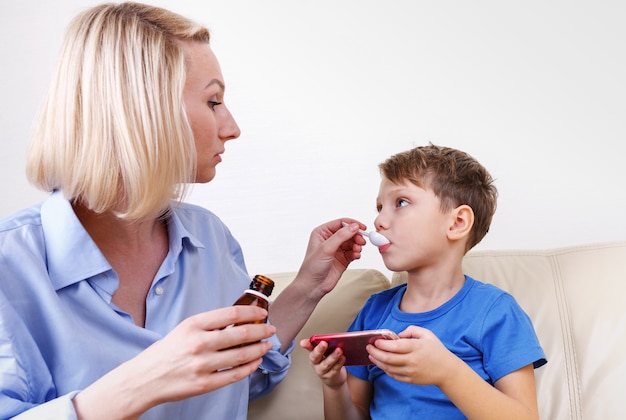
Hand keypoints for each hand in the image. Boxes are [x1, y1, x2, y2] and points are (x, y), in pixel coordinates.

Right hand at [74, 306, 275, 417]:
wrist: (145, 379)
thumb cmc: (165, 353)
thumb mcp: (184, 329)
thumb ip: (208, 325)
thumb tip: (238, 320)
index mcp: (193, 325)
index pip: (231, 314)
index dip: (252, 312)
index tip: (263, 313)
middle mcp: (198, 343)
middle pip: (240, 334)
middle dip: (261, 331)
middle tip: (270, 329)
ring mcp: (202, 365)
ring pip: (241, 355)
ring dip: (259, 349)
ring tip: (266, 345)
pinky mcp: (204, 384)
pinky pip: (235, 374)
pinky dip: (249, 367)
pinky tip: (256, 362)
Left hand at [295, 219, 366, 297]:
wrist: (313, 286)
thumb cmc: (312, 267)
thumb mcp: (326, 248)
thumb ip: (341, 236)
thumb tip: (353, 227)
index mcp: (322, 233)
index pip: (340, 223)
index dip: (352, 224)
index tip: (361, 228)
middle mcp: (330, 240)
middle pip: (348, 232)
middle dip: (356, 236)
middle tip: (361, 241)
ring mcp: (336, 249)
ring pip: (352, 242)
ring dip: (357, 245)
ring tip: (357, 250)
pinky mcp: (342, 259)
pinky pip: (353, 252)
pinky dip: (356, 253)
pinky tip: (356, 256)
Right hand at [300, 338, 347, 387]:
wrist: (334, 378)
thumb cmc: (328, 362)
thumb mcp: (325, 352)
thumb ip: (324, 344)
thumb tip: (329, 336)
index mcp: (313, 355)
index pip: (309, 348)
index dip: (306, 345)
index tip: (304, 342)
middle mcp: (316, 363)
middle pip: (315, 357)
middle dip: (319, 350)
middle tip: (324, 343)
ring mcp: (322, 371)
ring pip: (327, 364)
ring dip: (333, 356)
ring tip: (339, 350)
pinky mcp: (330, 376)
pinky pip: (335, 369)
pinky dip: (339, 363)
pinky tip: (343, 357)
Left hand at [366, 325, 456, 385]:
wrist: (447, 370)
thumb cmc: (436, 350)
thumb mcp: (427, 334)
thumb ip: (411, 330)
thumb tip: (396, 335)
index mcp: (416, 347)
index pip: (394, 346)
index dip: (381, 344)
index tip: (375, 340)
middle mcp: (412, 360)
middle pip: (388, 358)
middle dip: (375, 352)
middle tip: (368, 347)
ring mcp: (411, 372)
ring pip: (388, 368)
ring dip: (377, 361)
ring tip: (371, 355)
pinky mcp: (410, 380)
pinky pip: (393, 375)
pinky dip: (385, 369)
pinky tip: (382, 363)